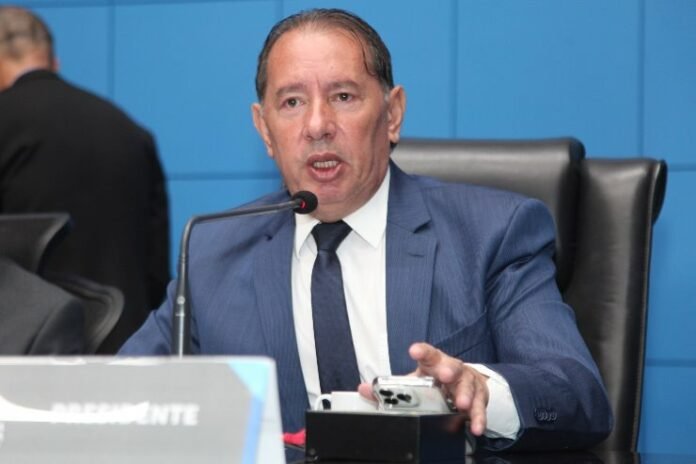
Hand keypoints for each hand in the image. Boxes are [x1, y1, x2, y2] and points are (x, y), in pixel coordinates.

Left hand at [357, 342, 489, 435]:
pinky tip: (476, 426)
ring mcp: (468, 383)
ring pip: (468, 386)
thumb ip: (390, 387)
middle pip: (452, 366)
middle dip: (449, 370)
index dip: (422, 351)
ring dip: (465, 394)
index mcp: (435, 363)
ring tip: (462, 403)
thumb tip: (363, 389)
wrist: (465, 384)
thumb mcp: (415, 381)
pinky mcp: (479, 398)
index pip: (428, 354)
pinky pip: (480, 408)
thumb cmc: (437, 380)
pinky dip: (478, 417)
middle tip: (444, 375)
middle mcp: (452, 369)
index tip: (414, 350)